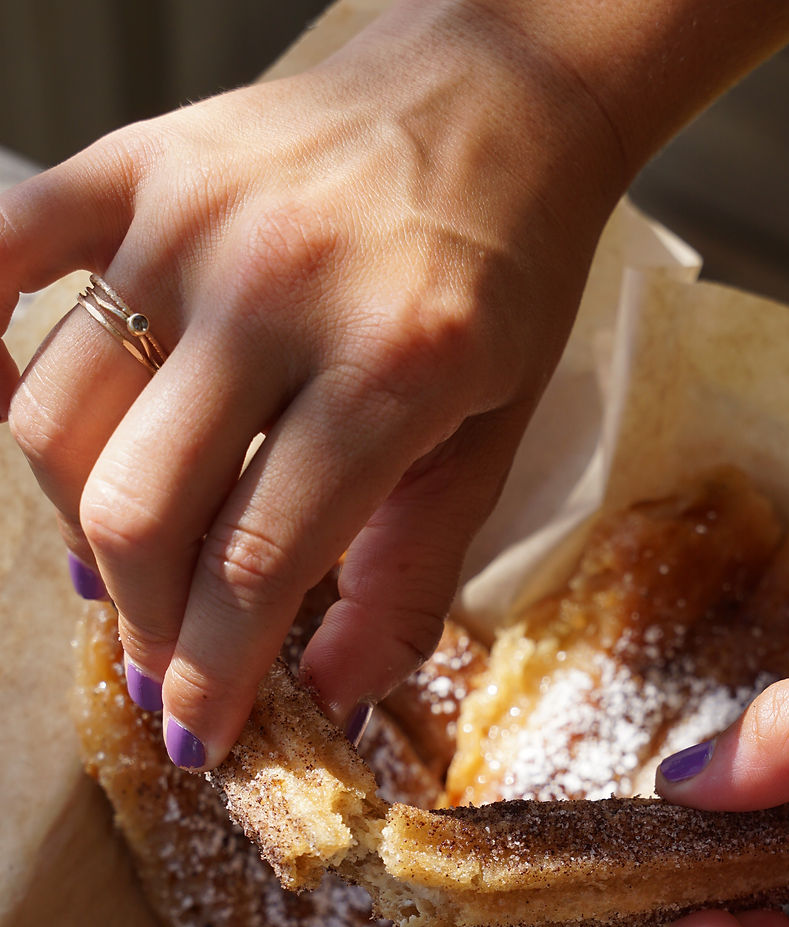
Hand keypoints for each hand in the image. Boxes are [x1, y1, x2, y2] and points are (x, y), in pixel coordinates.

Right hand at [0, 1, 626, 766]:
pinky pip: (2, 252)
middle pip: (138, 509)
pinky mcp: (140, 164)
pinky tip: (4, 405)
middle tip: (164, 658)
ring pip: (57, 416)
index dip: (212, 673)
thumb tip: (327, 696)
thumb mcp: (493, 441)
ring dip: (76, 523)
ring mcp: (192, 219)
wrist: (501, 95)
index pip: (255, 564)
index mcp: (392, 367)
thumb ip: (408, 577)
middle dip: (142, 621)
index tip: (193, 735)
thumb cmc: (503, 279)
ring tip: (123, 560)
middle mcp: (278, 288)